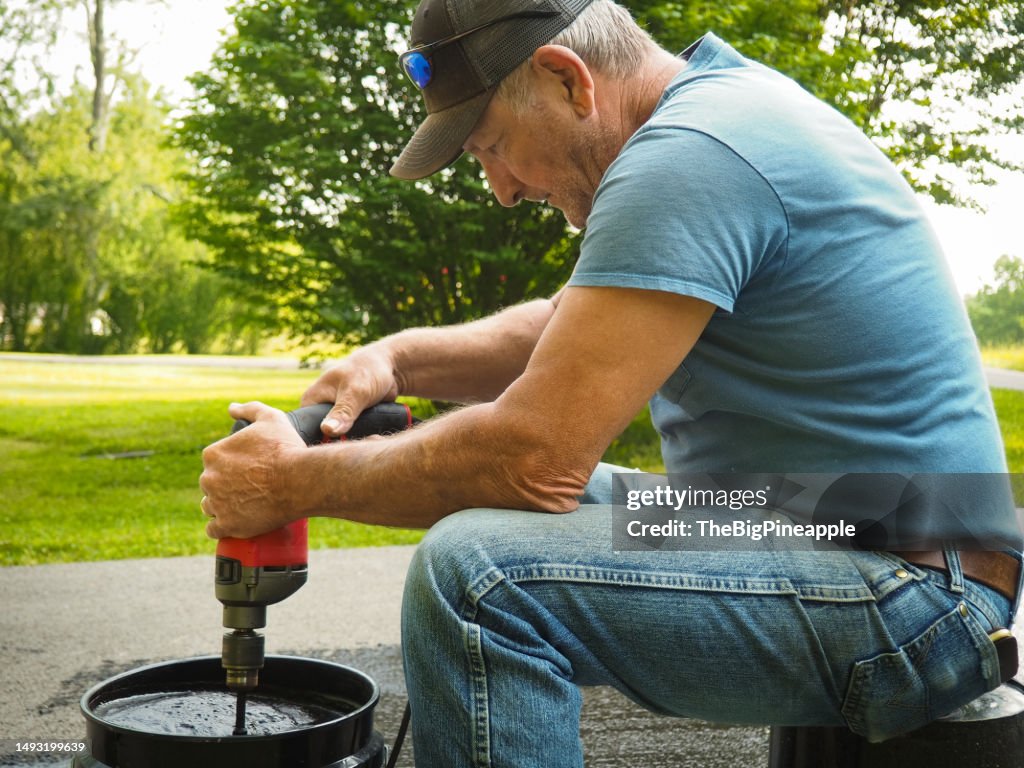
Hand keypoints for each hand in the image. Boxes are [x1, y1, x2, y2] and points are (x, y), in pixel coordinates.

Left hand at [199, 401, 307, 538]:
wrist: (301, 480)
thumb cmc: (287, 449)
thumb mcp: (271, 419)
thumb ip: (249, 409)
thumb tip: (232, 408)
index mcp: (214, 454)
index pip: (214, 462)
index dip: (230, 465)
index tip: (246, 469)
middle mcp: (209, 479)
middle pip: (211, 484)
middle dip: (225, 486)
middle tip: (249, 487)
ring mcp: (217, 503)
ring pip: (211, 507)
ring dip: (222, 506)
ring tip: (243, 505)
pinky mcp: (227, 525)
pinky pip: (214, 530)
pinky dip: (223, 527)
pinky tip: (233, 523)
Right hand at [301, 343, 401, 437]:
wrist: (391, 368)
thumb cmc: (369, 371)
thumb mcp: (356, 391)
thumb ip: (343, 412)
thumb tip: (327, 430)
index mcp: (312, 401)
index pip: (306, 430)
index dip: (321, 441)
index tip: (341, 444)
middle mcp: (320, 411)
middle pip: (325, 438)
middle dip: (344, 442)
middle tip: (365, 438)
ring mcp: (336, 418)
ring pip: (341, 440)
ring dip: (357, 441)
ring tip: (372, 436)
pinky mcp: (350, 423)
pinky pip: (353, 438)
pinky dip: (364, 438)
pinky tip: (375, 436)